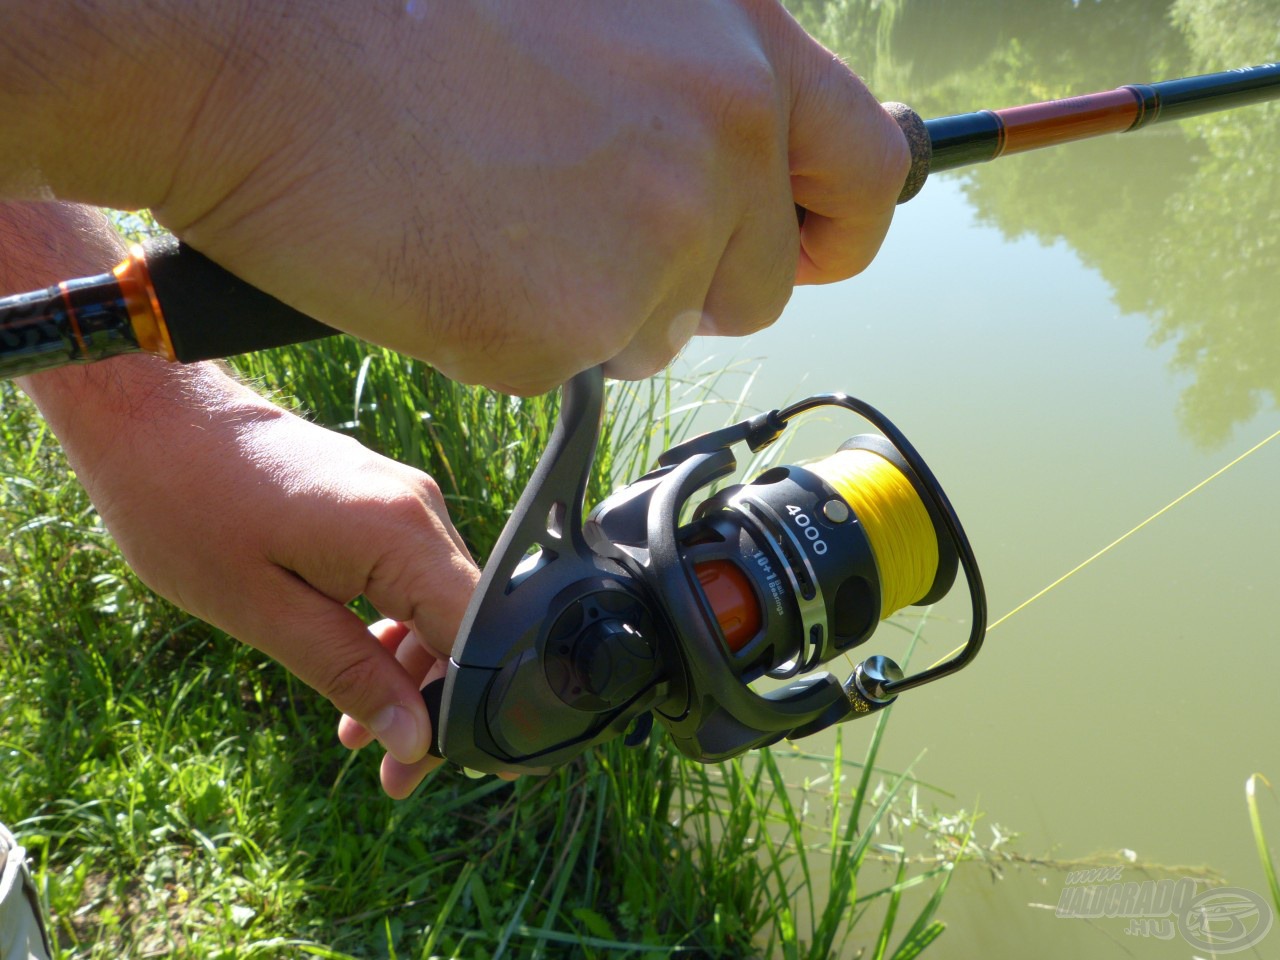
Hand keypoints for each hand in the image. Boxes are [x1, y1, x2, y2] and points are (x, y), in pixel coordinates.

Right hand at [5, 0, 907, 393]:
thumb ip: (697, 88)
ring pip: (661, 333)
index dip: (835, 228)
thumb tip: (749, 179)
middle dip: (685, 283)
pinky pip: (570, 365)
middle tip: (576, 231)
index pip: (866, 170)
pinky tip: (451, 256)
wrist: (253, 49)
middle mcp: (723, 132)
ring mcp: (656, 235)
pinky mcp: (572, 324)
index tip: (802, 250)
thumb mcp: (599, 11)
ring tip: (495, 219)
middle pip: (758, 283)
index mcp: (738, 44)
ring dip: (594, 306)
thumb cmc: (403, 15)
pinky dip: (515, 334)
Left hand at [56, 362, 475, 786]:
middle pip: (467, 623)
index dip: (472, 707)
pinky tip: (358, 675)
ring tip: (361, 738)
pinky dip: (395, 632)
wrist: (153, 415)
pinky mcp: (382, 502)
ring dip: (413, 673)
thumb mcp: (263, 612)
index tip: (444, 765)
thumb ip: (348, 672)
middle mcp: (419, 510)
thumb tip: (416, 737)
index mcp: (398, 534)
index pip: (478, 636)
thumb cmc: (189, 506)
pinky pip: (413, 579)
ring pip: (441, 605)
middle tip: (397, 776)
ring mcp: (403, 500)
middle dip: (439, 703)